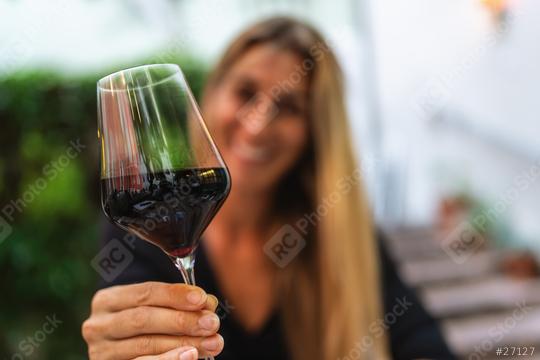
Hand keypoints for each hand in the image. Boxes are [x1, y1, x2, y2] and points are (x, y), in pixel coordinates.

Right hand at [82, 282, 223, 358]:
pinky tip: (190, 356)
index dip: (175, 295)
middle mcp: (98, 325)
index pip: (145, 292)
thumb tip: (208, 303)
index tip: (203, 299)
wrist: (132, 356)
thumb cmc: (148, 328)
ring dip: (184, 343)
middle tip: (212, 323)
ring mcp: (101, 352)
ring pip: (146, 344)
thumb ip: (179, 305)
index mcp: (108, 300)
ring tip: (212, 342)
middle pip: (144, 319)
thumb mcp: (158, 311)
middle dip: (182, 320)